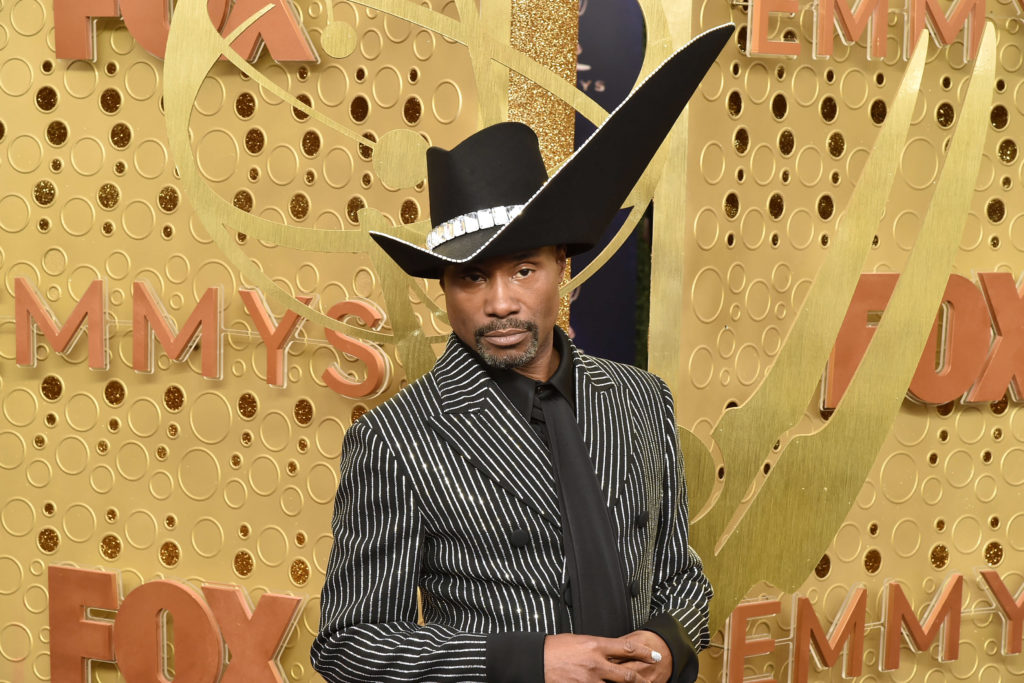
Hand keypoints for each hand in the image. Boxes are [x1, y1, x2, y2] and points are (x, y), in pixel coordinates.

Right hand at [544, 633, 662, 682]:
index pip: (627, 648)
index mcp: (595, 645)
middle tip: (649, 681)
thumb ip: (596, 648)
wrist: (535, 660)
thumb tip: (610, 652)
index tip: (655, 655)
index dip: (645, 653)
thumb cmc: (554, 648)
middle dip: (641, 680)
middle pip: (627, 676)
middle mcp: (595, 664)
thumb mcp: (578, 641)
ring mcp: (588, 680)